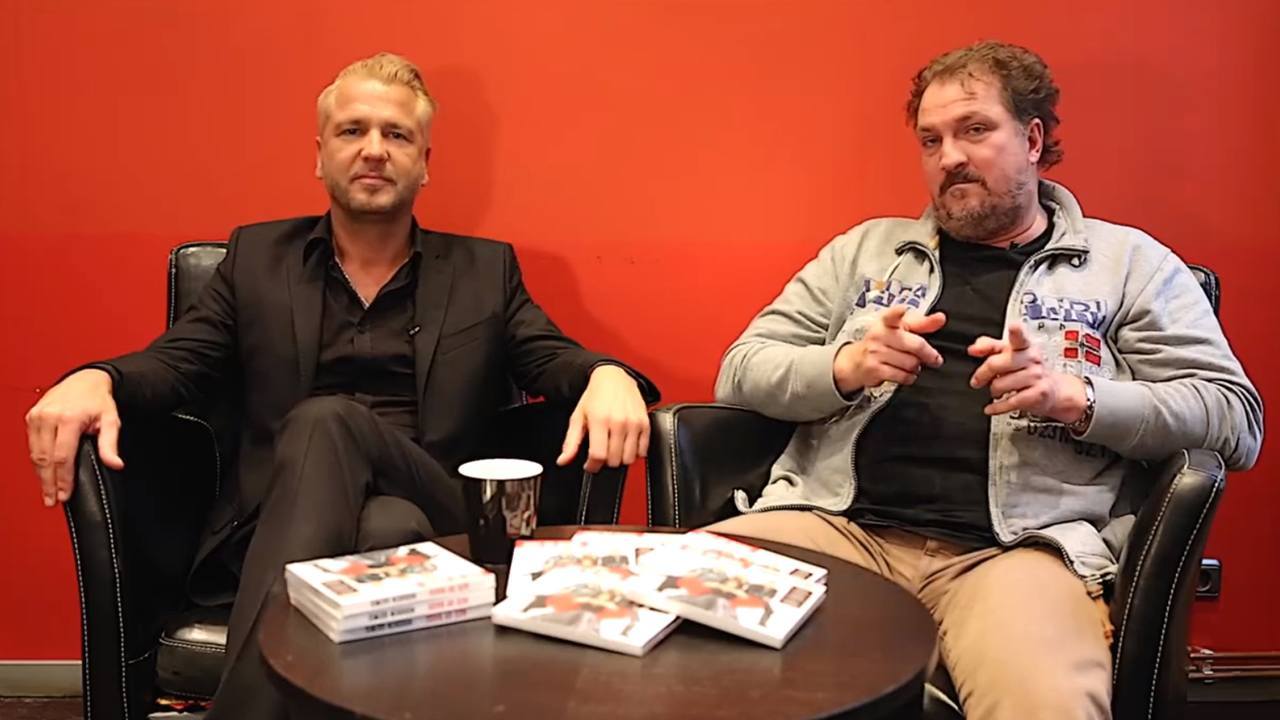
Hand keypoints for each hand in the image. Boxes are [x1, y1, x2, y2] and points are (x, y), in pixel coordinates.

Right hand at [25, 369, 122, 506]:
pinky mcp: (31, 417)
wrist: (85, 379)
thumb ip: (111, 445)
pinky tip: (44, 472)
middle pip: (45, 458)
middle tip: (52, 500)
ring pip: (36, 454)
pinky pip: (32, 445)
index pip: (62, 457)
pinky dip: (37, 461)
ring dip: (41, 475)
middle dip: (49, 482)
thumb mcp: (111, 421)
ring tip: (47, 491)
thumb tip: (116, 464)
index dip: (63, 479)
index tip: (65, 494)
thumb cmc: (98, 400)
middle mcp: (49, 417)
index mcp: (68, 418)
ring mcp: (37, 416)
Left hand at [557, 364, 649, 471]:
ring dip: (620, 459)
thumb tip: (563, 460)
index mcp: (599, 420)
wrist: (614, 378)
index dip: (592, 466)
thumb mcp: (578, 417)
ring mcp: (634, 423)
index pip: (598, 455)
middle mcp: (619, 422)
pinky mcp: (646, 424)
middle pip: (614, 460)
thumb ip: (571, 441)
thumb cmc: (595, 397)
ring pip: (629, 458)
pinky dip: (634, 453)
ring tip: (613, 448)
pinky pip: (643, 451)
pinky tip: (626, 445)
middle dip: (605, 461)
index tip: (590, 465)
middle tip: (602, 452)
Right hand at [832, 304, 946, 393]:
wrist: (855, 361)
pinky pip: (903, 376)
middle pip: (915, 345)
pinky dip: (909, 377)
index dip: (897, 313)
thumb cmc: (882, 342)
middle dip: (929, 354)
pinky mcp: (876, 369)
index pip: (891, 315)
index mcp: (887, 322)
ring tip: (911, 364)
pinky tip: (905, 373)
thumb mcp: (900, 328)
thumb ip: (922, 323)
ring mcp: (876, 353)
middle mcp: (880, 336)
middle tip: (934, 358)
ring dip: (916, 367)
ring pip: (912, 363)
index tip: (901, 310)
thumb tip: (941, 318)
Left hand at [968, 322, 1086, 420]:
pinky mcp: (1038, 394)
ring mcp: (1036, 376)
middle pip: (995, 364)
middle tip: (977, 380)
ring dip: (993, 390)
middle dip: (981, 374)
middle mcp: (1031, 359)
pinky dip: (997, 407)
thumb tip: (973, 348)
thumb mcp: (1008, 352)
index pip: (1020, 337)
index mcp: (1023, 345)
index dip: (1016, 332)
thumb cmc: (1026, 368)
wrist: (1052, 389)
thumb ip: (989, 346)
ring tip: (998, 390)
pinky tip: (991, 407)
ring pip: (999, 385)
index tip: (1013, 327)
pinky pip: (1010, 402)